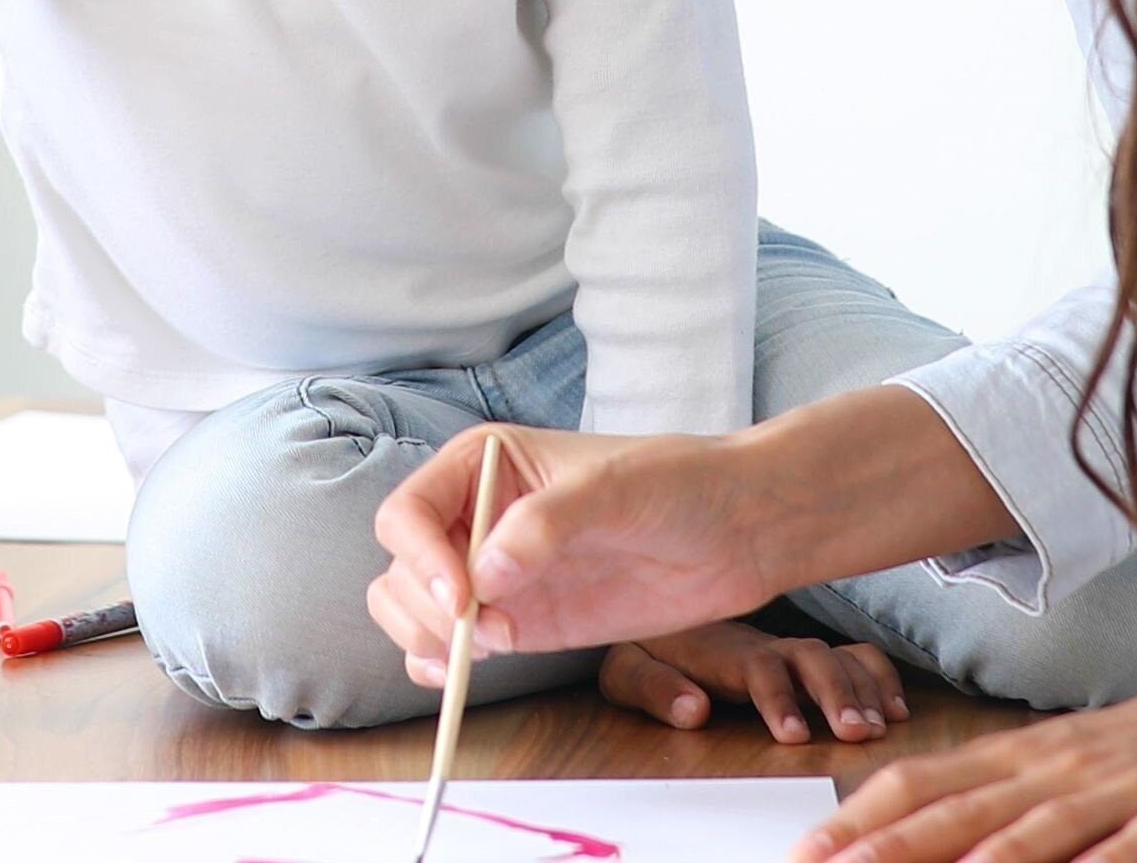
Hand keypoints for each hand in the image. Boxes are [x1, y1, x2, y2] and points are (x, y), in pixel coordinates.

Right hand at [366, 423, 781, 679]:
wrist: (737, 532)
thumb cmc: (678, 484)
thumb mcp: (611, 490)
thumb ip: (545, 525)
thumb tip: (484, 573)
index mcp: (482, 465)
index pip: (408, 513)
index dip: (419, 558)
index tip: (461, 595)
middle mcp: (476, 518)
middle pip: (399, 568)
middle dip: (422, 607)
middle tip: (478, 633)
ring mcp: (495, 574)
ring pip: (411, 610)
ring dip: (429, 640)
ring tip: (488, 648)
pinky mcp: (520, 621)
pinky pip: (449, 649)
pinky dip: (441, 667)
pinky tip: (466, 672)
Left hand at [597, 619, 907, 744]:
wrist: (652, 604)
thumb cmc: (643, 649)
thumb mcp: (627, 670)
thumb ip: (655, 688)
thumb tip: (693, 710)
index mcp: (720, 651)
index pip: (757, 668)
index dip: (778, 699)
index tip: (794, 735)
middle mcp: (763, 646)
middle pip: (810, 658)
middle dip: (837, 694)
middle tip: (856, 733)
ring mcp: (788, 648)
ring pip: (837, 657)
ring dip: (864, 690)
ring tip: (881, 727)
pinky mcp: (805, 656)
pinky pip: (853, 655)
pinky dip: (879, 676)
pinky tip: (896, 708)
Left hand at [793, 648, 1136, 862]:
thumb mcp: (1063, 763)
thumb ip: (995, 796)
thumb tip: (917, 833)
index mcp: (1022, 754)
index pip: (924, 780)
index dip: (862, 818)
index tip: (804, 850)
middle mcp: (1060, 767)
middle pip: (963, 808)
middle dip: (889, 845)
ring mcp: (1124, 787)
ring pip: (1039, 827)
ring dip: (978, 860)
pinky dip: (1104, 861)